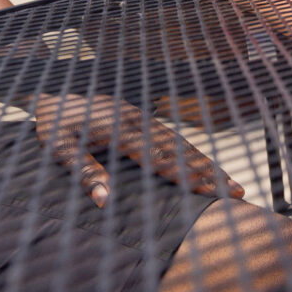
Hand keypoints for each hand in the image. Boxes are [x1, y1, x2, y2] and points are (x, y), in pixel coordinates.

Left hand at [33, 93, 243, 207]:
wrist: (52, 91)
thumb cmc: (55, 123)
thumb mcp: (59, 148)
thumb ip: (83, 172)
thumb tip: (104, 200)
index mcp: (120, 129)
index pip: (161, 159)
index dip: (189, 177)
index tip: (214, 191)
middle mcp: (136, 120)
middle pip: (179, 150)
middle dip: (210, 171)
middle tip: (239, 191)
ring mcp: (140, 116)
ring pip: (178, 141)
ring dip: (205, 162)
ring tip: (231, 181)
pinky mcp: (138, 115)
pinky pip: (169, 135)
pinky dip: (190, 150)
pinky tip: (203, 163)